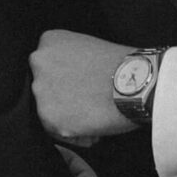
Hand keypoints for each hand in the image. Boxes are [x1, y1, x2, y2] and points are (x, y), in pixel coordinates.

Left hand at [30, 30, 141, 145]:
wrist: (137, 83)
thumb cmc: (123, 65)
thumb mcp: (89, 46)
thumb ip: (69, 59)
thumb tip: (69, 80)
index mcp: (49, 41)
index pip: (48, 66)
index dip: (66, 80)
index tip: (81, 85)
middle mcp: (39, 63)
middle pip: (46, 88)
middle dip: (65, 98)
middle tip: (89, 101)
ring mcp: (42, 90)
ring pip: (50, 111)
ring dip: (70, 116)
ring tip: (95, 115)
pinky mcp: (49, 117)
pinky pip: (59, 132)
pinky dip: (76, 134)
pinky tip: (95, 128)